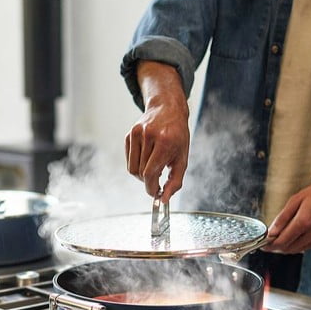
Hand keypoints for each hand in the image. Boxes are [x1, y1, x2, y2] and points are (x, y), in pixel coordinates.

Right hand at [125, 61, 189, 202]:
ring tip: (153, 166)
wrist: (167, 109)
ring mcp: (137, 133)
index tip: (155, 193)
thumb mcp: (182, 159)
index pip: (150, 173)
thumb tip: (164, 200)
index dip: (151, 188)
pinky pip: (128, 160)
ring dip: (142, 174)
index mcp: (165, 142)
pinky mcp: (129, 134)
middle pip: (141, 173)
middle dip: (149, 180)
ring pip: (132, 168)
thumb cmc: (178, 136)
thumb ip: (175, 182)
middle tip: (158, 177)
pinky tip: (146, 156)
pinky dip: (136, 164)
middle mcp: (149, 135)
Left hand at [264, 176, 310, 254]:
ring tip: (278, 240)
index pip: (282, 241)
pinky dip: (296, 245)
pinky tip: (292, 238)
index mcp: (304, 221)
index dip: (270, 245)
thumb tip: (272, 231)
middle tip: (268, 243)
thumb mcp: (297, 199)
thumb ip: (283, 217)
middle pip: (288, 248)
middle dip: (276, 248)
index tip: (263, 245)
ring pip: (296, 250)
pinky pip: (306, 247)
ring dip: (285, 247)